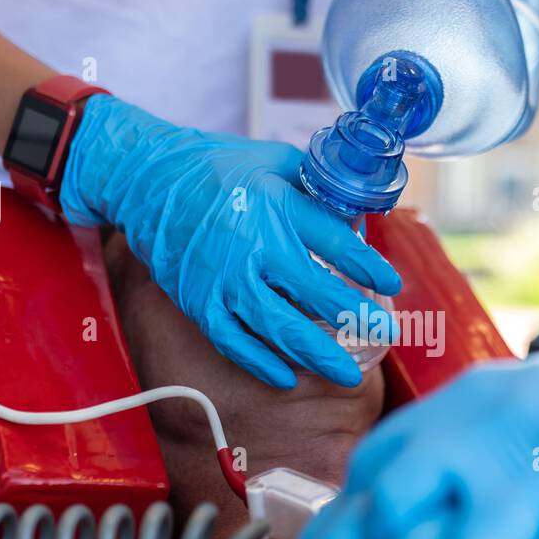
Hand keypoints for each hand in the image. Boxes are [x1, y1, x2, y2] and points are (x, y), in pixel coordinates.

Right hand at [59, 95, 400, 388]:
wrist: (146, 178)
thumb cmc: (219, 166)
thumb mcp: (274, 161)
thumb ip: (315, 187)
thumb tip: (358, 212)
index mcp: (277, 205)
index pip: (335, 241)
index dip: (367, 267)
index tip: (391, 285)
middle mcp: (254, 244)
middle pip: (314, 291)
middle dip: (355, 317)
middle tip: (385, 335)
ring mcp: (224, 278)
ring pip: (278, 325)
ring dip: (317, 354)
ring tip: (348, 375)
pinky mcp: (199, 300)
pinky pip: (233, 340)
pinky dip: (260, 362)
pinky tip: (287, 377)